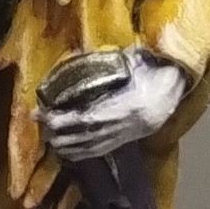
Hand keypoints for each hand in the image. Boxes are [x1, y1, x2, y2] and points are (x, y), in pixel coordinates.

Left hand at [35, 46, 185, 160]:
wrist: (169, 95)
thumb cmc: (148, 75)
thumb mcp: (130, 64)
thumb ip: (107, 64)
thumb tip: (81, 54)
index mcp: (122, 105)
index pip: (84, 117)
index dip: (61, 118)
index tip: (42, 113)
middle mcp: (120, 125)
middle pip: (82, 134)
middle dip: (58, 131)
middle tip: (40, 122)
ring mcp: (121, 135)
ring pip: (88, 145)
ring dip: (65, 144)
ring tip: (48, 137)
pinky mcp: (122, 142)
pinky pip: (98, 151)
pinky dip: (80, 153)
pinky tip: (66, 152)